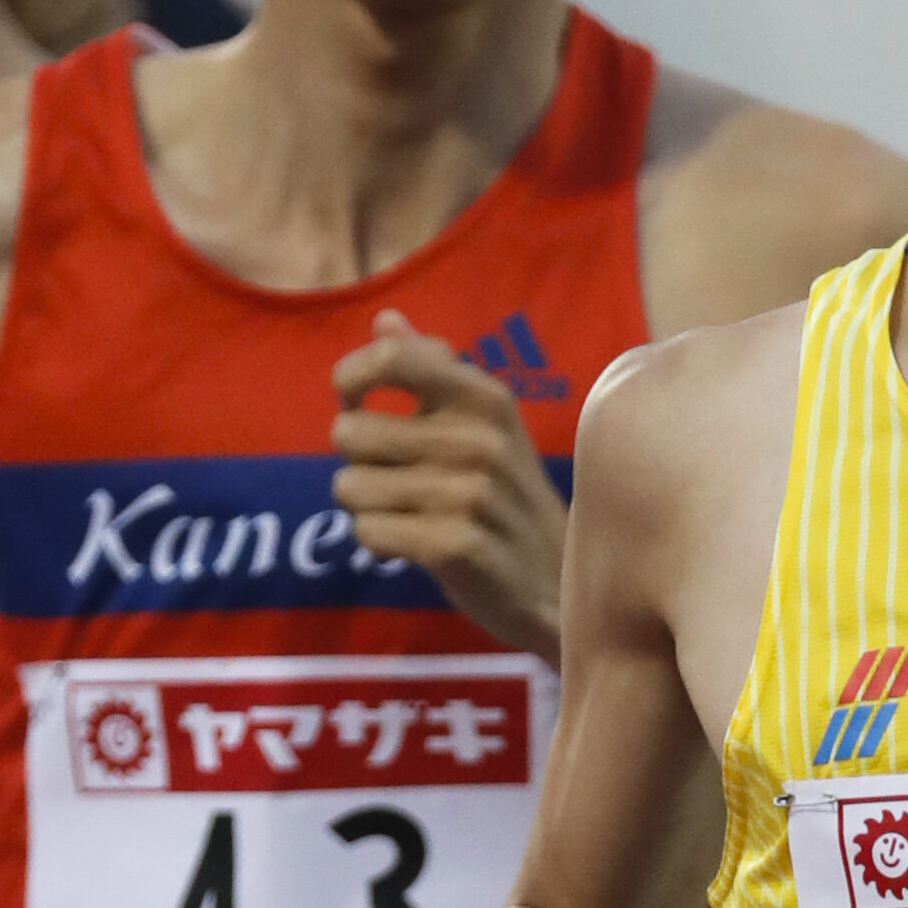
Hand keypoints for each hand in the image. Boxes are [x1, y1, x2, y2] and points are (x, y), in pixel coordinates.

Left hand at [332, 324, 565, 655]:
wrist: (558, 586)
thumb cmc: (509, 500)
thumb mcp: (485, 425)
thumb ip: (431, 369)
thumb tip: (384, 320)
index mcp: (486, 397)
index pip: (391, 358)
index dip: (351, 380)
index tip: (355, 404)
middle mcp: (478, 439)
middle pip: (350, 431)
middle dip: (357, 461)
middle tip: (393, 480)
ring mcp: (468, 494)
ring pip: (349, 486)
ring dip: (365, 506)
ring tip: (407, 515)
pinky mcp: (453, 546)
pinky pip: (368, 531)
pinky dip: (379, 541)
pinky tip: (413, 546)